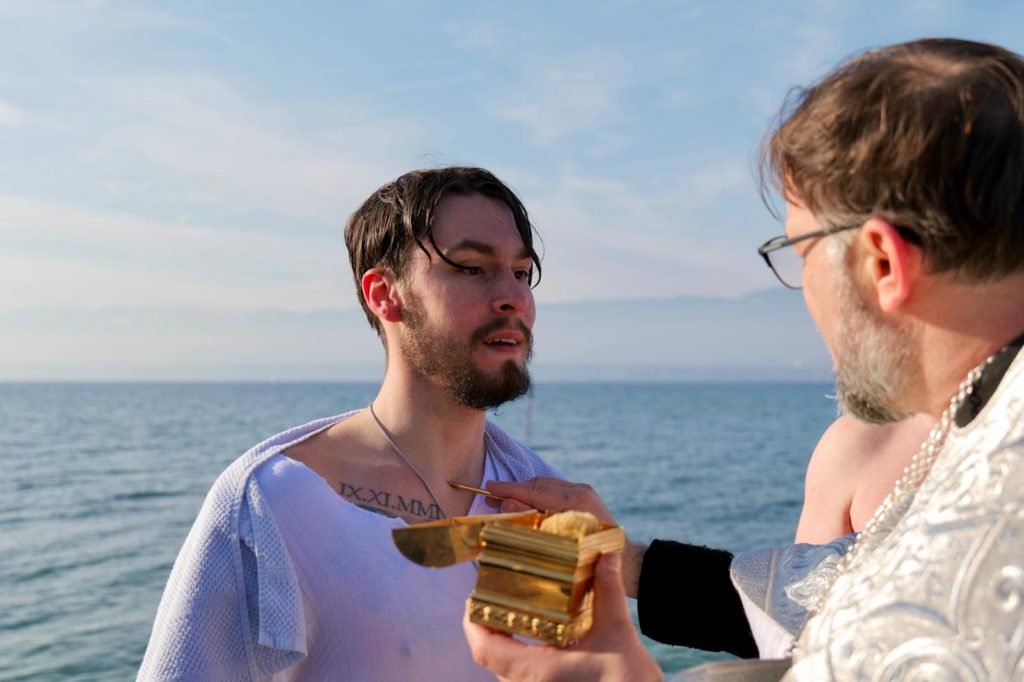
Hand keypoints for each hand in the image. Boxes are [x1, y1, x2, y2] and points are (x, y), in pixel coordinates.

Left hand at [464, 551, 662, 681]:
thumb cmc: (628, 680)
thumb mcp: (617, 630)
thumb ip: (608, 590)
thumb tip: (605, 555)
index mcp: (538, 671)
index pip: (485, 650)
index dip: (472, 624)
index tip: (472, 599)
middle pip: (491, 657)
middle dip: (487, 627)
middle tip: (492, 597)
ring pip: (504, 670)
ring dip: (503, 642)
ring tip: (511, 612)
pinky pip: (520, 676)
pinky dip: (520, 654)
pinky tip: (537, 635)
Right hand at [484, 477, 646, 596]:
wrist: (624, 560)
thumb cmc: (592, 557)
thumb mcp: (558, 541)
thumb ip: (533, 519)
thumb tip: (508, 502)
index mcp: (575, 500)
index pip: (535, 490)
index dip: (509, 489)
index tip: (489, 486)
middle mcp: (580, 490)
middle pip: (538, 484)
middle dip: (513, 490)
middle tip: (490, 498)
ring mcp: (583, 491)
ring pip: (545, 485)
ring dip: (524, 493)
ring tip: (502, 500)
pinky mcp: (583, 496)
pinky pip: (554, 491)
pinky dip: (537, 496)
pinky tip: (524, 505)